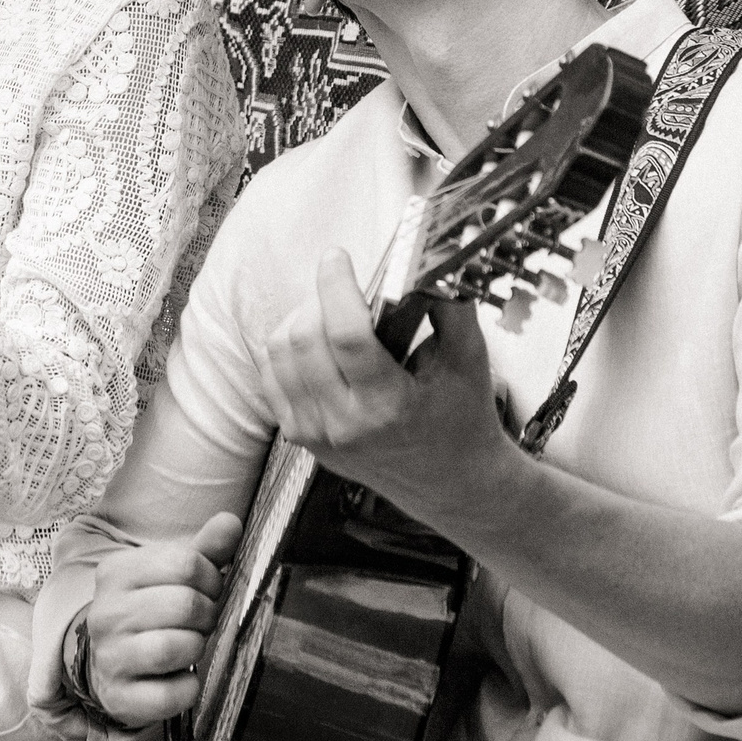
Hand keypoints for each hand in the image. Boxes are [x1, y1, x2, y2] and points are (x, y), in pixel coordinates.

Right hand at [82, 512, 243, 726]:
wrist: (108, 665)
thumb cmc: (150, 613)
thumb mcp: (171, 576)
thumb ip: (204, 550)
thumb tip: (231, 522)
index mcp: (116, 573)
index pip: (185, 563)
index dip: (211, 578)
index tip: (209, 590)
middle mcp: (106, 613)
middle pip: (184, 604)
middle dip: (208, 614)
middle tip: (204, 621)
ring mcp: (109, 657)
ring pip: (174, 647)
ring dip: (197, 647)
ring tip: (191, 645)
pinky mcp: (120, 697)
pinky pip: (171, 694)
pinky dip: (188, 687)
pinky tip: (182, 677)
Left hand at [257, 250, 514, 524]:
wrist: (451, 484)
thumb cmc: (462, 418)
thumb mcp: (470, 360)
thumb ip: (450, 305)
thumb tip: (423, 261)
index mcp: (389, 405)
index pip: (346, 334)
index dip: (335, 285)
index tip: (337, 256)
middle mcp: (345, 425)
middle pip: (303, 339)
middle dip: (319, 298)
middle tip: (343, 288)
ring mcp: (316, 435)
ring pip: (278, 354)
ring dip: (299, 319)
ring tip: (330, 313)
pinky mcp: (300, 438)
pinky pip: (271, 376)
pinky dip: (286, 348)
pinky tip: (316, 341)